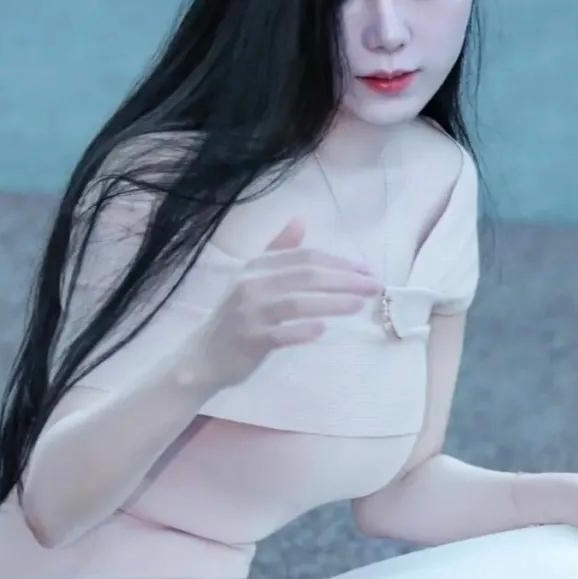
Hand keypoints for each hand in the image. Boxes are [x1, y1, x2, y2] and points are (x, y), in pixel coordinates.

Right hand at [199, 217, 380, 390]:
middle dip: (345, 279)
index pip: (305, 257)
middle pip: (306, 276)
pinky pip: (282, 333)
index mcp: (257, 266)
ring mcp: (250, 312)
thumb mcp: (254, 278)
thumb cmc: (236, 319)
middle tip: (373, 286)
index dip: (339, 262)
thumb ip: (278, 251)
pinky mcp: (250, 339)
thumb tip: (301, 220)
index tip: (366, 270)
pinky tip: (323, 331)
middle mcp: (252, 284)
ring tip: (359, 305)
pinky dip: (304, 331)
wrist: (203, 358)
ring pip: (298, 302)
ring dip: (332, 302)